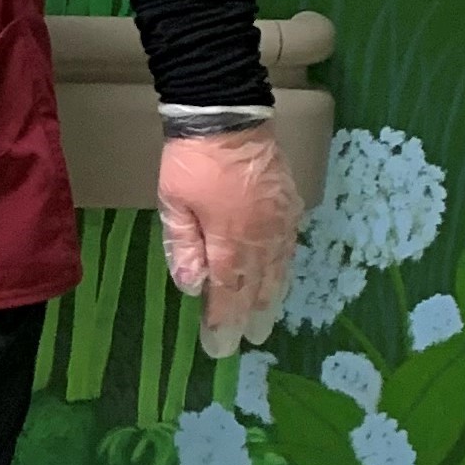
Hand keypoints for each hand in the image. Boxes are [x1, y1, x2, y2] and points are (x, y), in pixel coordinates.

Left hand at [157, 124, 300, 356]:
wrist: (228, 117)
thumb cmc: (192, 161)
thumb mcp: (174, 203)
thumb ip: (183, 245)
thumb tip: (192, 287)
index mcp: (229, 238)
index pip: (227, 291)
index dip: (224, 321)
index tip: (221, 347)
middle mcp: (260, 235)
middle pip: (257, 286)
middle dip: (251, 316)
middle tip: (250, 341)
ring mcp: (280, 220)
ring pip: (279, 269)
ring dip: (272, 298)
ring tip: (267, 320)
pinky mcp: (289, 205)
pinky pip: (290, 246)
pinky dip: (285, 268)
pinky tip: (282, 278)